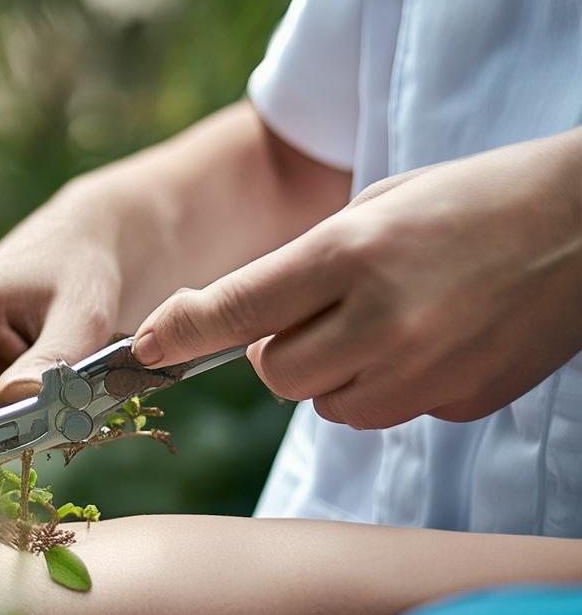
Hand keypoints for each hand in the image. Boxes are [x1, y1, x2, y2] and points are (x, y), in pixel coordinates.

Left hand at [132, 129, 581, 428]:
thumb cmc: (471, 201)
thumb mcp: (375, 206)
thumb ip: (300, 267)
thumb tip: (229, 323)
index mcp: (352, 253)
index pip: (237, 308)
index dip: (180, 332)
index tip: (143, 348)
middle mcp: (383, 320)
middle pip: (274, 375)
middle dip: (276, 350)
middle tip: (314, 313)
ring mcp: (425, 370)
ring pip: (326, 405)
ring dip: (330, 374)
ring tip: (379, 323)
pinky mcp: (459, 402)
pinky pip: (385, 413)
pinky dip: (385, 388)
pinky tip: (427, 342)